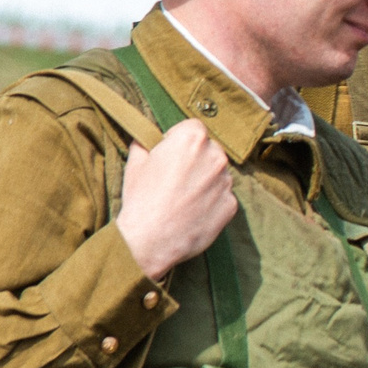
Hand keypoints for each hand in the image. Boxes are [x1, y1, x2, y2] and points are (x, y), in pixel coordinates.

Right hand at [114, 119, 236, 280]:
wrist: (151, 240)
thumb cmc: (141, 198)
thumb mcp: (135, 162)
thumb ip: (147, 142)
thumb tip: (149, 136)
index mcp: (192, 138)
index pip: (193, 127)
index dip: (179, 139)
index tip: (169, 153)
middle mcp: (215, 156)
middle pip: (209, 149)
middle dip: (195, 158)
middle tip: (175, 177)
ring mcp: (226, 181)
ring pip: (217, 173)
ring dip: (204, 179)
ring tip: (182, 197)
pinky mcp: (232, 204)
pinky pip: (222, 196)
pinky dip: (211, 200)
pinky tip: (193, 211)